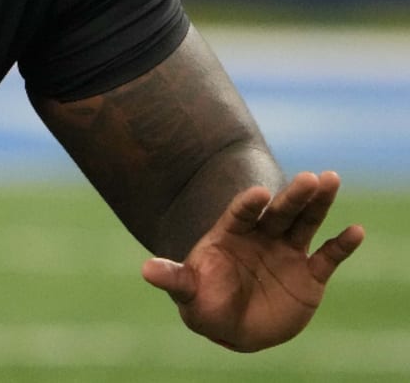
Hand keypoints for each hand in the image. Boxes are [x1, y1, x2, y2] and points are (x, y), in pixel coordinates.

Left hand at [141, 171, 363, 350]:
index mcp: (230, 235)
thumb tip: (146, 270)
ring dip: (318, 204)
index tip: (259, 193)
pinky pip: (328, 256)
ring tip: (331, 179)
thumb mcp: (188, 293)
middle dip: (293, 195)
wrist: (232, 325)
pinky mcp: (309, 274)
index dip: (249, 203)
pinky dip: (342, 245)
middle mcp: (260, 236)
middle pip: (278, 211)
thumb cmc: (205, 303)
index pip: (240, 213)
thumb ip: (174, 279)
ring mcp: (285, 252)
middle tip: (311, 177)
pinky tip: (356, 230)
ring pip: (304, 222)